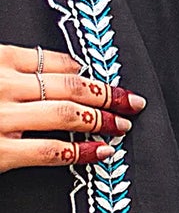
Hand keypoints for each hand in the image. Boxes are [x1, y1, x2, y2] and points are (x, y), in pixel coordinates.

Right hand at [0, 45, 144, 172]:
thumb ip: (13, 70)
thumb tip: (67, 70)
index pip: (52, 61)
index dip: (86, 72)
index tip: (106, 81)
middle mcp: (4, 85)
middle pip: (69, 86)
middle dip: (108, 95)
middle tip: (132, 102)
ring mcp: (3, 117)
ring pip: (66, 114)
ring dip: (101, 120)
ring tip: (122, 125)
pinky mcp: (2, 151)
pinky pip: (51, 150)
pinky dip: (81, 151)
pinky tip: (102, 151)